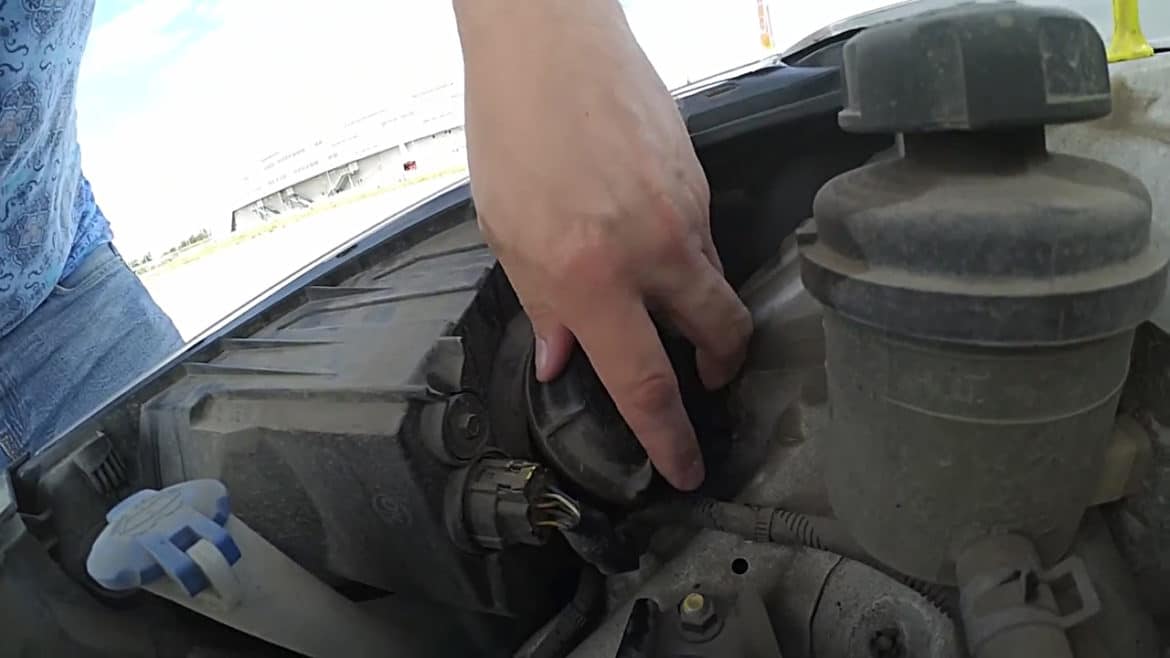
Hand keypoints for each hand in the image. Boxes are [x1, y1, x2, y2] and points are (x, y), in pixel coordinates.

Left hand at [454, 0, 751, 489]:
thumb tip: (564, 360)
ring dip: (692, 303)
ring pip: (712, 280)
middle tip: (702, 378)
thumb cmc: (515, 130)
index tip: (687, 465)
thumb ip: (544, 305)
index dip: (670, 437)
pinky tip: (642, 229)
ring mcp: (686, 209)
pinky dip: (681, 251)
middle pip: (721, 334)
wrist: (550, 43)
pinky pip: (702, 233)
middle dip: (720, 367)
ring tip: (649, 289)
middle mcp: (654, 249)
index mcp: (593, 276)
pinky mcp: (698, 176)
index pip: (645, 382)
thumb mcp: (506, 234)